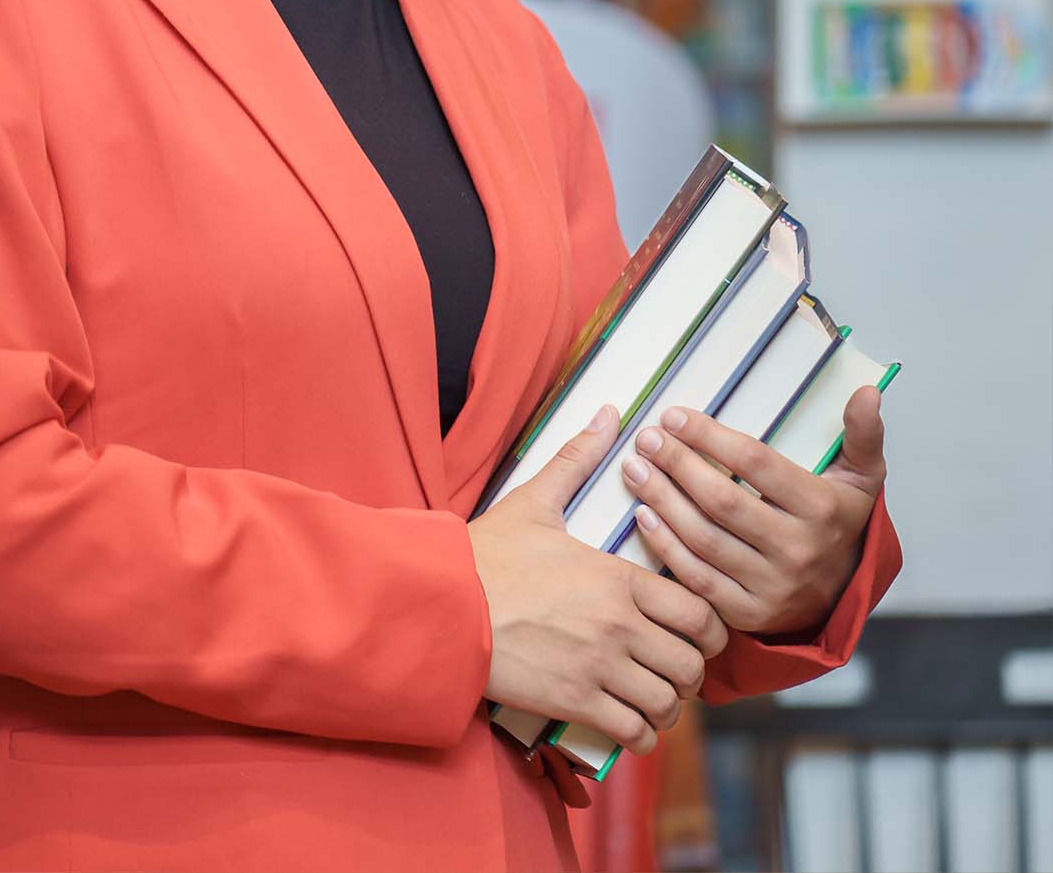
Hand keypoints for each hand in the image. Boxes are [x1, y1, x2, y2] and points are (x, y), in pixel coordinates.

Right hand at [468, 405, 730, 755]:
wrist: (438, 603)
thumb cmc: (486, 554)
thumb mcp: (534, 502)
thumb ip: (578, 459)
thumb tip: (611, 412)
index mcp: (620, 578)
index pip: (701, 614)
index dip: (707, 630)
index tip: (691, 633)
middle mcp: (621, 625)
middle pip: (692, 665)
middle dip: (688, 672)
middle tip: (671, 669)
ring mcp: (599, 667)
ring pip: (668, 703)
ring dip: (666, 706)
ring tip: (650, 699)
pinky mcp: (574, 701)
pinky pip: (633, 732)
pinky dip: (639, 734)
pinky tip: (627, 723)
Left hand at [624, 387, 886, 636]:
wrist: (841, 592)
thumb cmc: (837, 520)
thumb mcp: (861, 477)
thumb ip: (862, 435)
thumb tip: (867, 391)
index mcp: (822, 509)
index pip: (756, 463)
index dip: (709, 437)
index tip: (672, 415)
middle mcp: (798, 550)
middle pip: (723, 501)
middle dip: (676, 464)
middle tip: (646, 438)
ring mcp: (772, 586)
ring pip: (703, 539)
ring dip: (661, 499)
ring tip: (633, 468)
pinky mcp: (748, 614)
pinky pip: (696, 577)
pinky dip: (664, 545)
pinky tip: (642, 514)